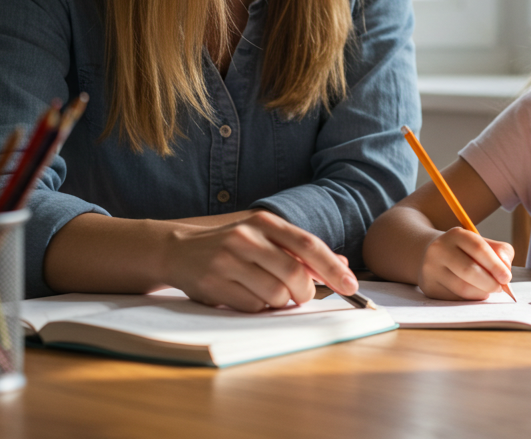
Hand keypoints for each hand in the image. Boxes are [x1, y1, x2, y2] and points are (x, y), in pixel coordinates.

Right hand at [164, 211, 357, 311]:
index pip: (308, 244)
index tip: (351, 286)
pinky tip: (246, 295)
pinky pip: (252, 306)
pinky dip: (258, 307)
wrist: (179, 250)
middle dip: (305, 293)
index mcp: (264, 223)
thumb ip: (300, 250)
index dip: (332, 268)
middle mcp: (246, 237)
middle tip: (302, 297)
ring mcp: (228, 260)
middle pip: (294, 274)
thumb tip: (341, 265)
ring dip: (280, 302)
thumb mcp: (264, 238)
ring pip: (275, 294)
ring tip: (269, 293)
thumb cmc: (231, 246)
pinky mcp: (214, 283)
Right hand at [418, 227, 513, 300]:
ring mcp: (431, 269)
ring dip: (481, 293)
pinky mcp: (430, 287)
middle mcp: (440, 250)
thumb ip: (500, 252)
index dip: (495, 265)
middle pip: (469, 270)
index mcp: (456, 235)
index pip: (478, 248)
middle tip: (500, 288)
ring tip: (488, 290)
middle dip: (490, 282)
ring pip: (462, 288)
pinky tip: (474, 293)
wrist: (431, 255)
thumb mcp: (482, 242)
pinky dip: (470, 299)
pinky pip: (456, 299)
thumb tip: (506, 270)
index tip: (506, 277)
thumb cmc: (465, 251)